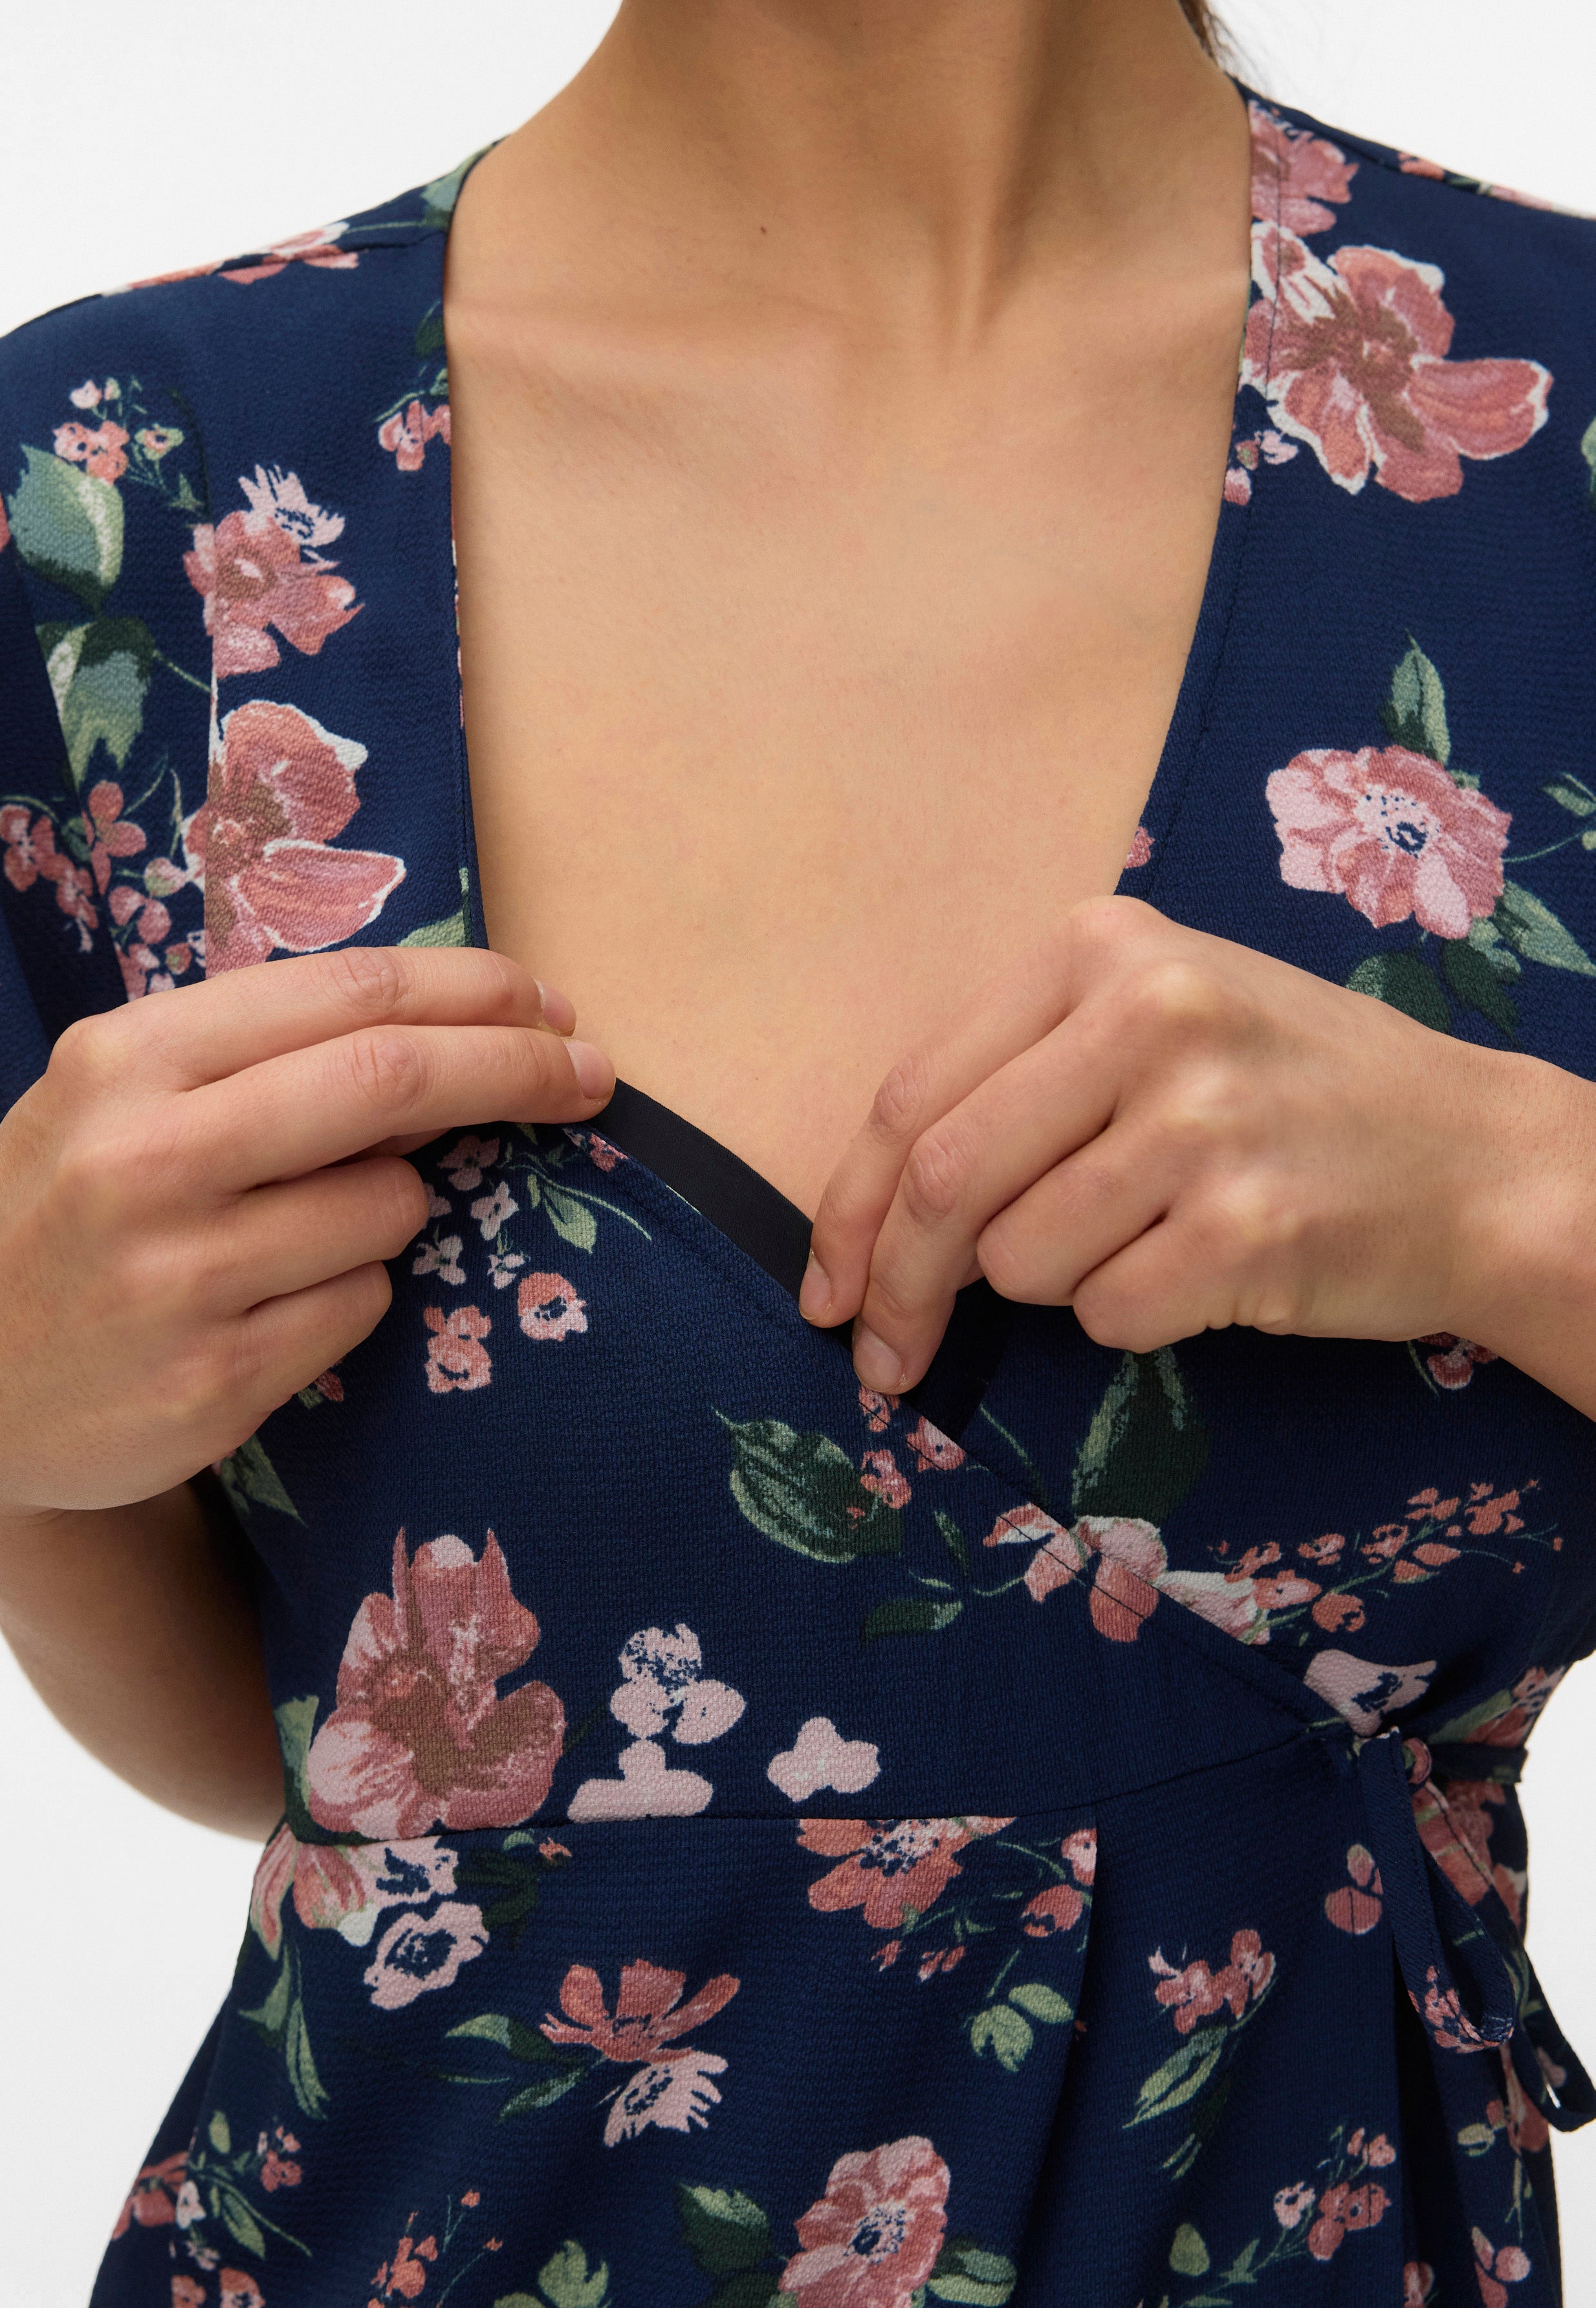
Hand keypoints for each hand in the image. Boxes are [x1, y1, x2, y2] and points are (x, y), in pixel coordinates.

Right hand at [0, 948, 611, 1535]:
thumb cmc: (67, 1210)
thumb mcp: (118, 1095)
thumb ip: (257, 1052)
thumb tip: (448, 1016)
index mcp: (129, 1060)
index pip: (348, 997)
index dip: (476, 993)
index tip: (551, 1002)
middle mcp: (146, 1159)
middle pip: (392, 1082)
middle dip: (517, 1068)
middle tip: (591, 1073)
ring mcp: (177, 1278)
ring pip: (390, 1209)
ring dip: (399, 1206)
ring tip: (309, 1225)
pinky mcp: (212, 1382)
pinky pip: (361, 1307)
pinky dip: (354, 1292)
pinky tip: (274, 1302)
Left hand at [801, 896, 1591, 1401]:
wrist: (1481, 1158)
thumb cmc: (1292, 1092)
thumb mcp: (1154, 1021)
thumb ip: (1015, 1080)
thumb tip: (866, 1219)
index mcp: (1101, 949)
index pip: (913, 1095)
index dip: (848, 1211)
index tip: (826, 1289)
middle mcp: (1148, 1015)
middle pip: (943, 1184)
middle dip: (898, 1290)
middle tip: (890, 1357)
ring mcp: (1202, 1121)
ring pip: (1021, 1260)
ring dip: (1055, 1284)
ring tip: (1146, 1241)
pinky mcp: (1248, 1227)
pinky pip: (1107, 1317)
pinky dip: (1131, 1319)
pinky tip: (1203, 1272)